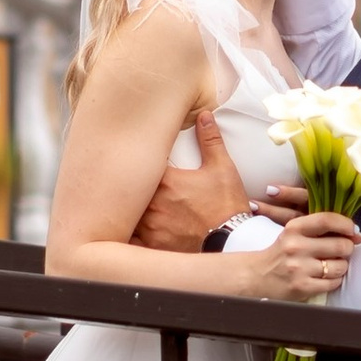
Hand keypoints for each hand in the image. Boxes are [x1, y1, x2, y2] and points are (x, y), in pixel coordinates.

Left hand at [130, 114, 251, 253]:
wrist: (234, 240)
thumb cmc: (227, 204)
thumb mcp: (222, 168)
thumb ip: (210, 140)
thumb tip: (205, 115)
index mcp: (166, 181)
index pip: (139, 168)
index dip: (136, 167)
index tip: (136, 167)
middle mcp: (153, 204)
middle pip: (130, 193)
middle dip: (130, 190)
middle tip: (128, 188)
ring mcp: (151, 227)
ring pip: (127, 216)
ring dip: (129, 212)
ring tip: (126, 209)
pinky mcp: (153, 246)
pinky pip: (131, 241)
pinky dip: (130, 237)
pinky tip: (131, 233)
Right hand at [241, 210, 359, 302]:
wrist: (256, 276)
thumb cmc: (282, 253)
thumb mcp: (294, 233)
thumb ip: (321, 229)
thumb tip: (357, 234)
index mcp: (294, 228)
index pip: (327, 220)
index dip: (346, 224)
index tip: (352, 230)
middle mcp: (296, 246)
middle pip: (340, 245)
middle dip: (347, 248)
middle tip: (342, 251)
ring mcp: (299, 268)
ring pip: (340, 266)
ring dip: (341, 266)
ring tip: (332, 265)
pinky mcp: (302, 287)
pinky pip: (333, 283)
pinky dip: (334, 280)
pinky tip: (325, 277)